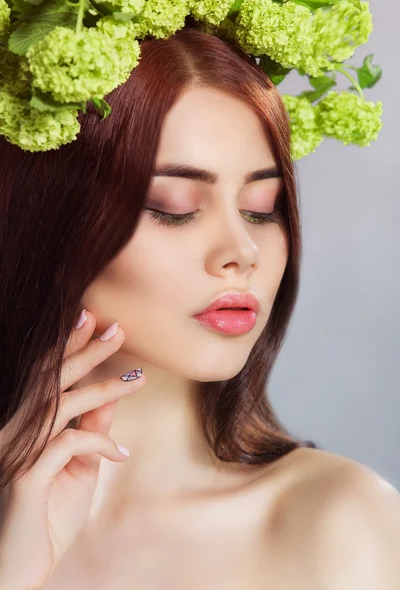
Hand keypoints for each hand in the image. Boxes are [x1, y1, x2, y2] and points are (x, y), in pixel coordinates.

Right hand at [0, 312, 144, 589]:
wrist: (17, 571)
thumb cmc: (46, 517)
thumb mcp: (76, 469)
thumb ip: (89, 432)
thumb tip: (111, 399)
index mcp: (22, 425)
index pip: (45, 376)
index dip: (66, 345)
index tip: (91, 319)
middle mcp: (12, 431)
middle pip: (51, 380)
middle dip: (85, 351)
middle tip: (116, 328)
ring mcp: (14, 452)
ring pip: (60, 405)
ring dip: (102, 388)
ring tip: (137, 379)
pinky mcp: (23, 477)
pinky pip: (68, 444)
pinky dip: (99, 444)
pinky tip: (121, 454)